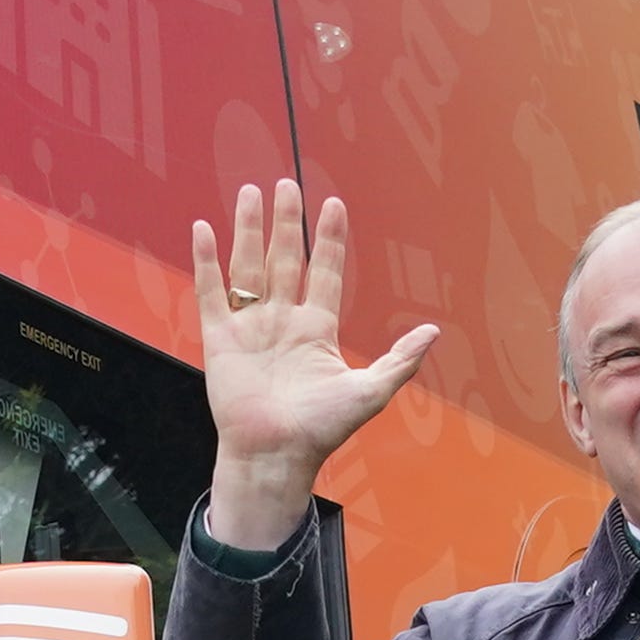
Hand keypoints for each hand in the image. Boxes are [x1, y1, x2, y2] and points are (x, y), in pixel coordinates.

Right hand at [191, 184, 435, 550]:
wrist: (276, 455)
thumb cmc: (321, 430)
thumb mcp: (370, 391)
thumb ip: (400, 359)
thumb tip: (434, 331)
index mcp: (316, 329)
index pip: (325, 272)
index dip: (329, 239)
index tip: (333, 205)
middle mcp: (283, 321)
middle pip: (285, 259)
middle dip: (287, 222)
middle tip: (288, 184)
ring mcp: (250, 327)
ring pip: (250, 266)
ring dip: (251, 229)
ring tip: (253, 192)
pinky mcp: (220, 338)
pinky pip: (211, 292)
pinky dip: (207, 261)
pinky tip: (204, 228)